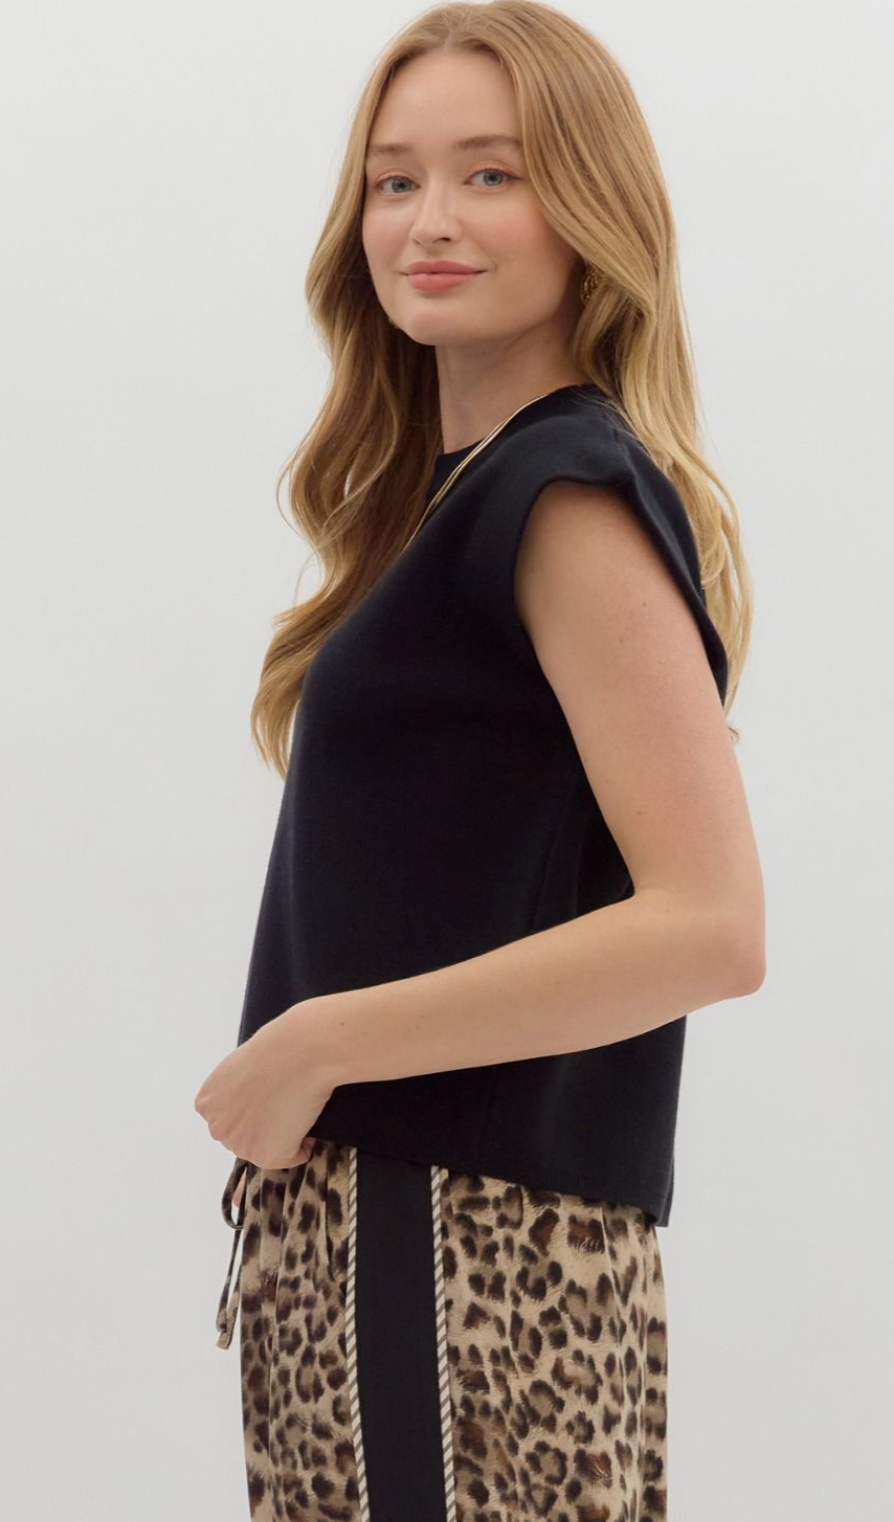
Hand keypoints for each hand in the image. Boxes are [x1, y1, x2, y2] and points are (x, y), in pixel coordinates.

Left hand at [193, 999, 334, 1169]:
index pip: (230, 1117)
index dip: (252, 1106)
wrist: (300, 1052)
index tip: (265, 1090)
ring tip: (293, 1105)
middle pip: (244, 1136)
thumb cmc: (276, 1048)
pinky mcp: (267, 1156)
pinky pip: (292, 1157)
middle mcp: (217, 1128)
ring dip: (283, 1135)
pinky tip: (303, 1117)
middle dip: (263, 1124)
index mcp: (206, 1103)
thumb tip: (251, 1108)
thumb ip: (235, 1092)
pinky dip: (303, 1144)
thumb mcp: (238, 1067)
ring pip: (267, 1149)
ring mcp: (240, 1145)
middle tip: (282, 1098)